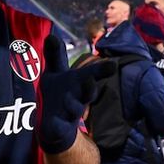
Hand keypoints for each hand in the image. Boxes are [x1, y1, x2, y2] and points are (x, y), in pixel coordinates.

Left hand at [37, 35, 116, 153]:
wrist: (54, 125)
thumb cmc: (58, 93)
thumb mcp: (55, 73)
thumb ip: (55, 56)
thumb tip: (51, 35)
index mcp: (78, 83)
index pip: (91, 74)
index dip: (101, 70)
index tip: (113, 66)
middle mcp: (78, 98)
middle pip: (87, 93)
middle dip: (89, 88)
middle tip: (89, 80)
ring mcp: (69, 114)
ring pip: (75, 109)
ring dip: (72, 104)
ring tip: (67, 100)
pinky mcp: (59, 128)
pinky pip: (60, 127)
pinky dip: (59, 125)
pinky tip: (55, 123)